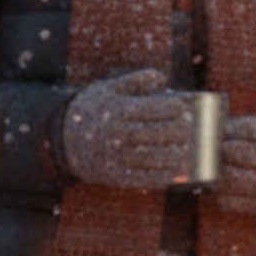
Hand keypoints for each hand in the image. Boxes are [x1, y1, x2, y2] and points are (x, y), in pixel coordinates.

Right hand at [61, 68, 194, 190]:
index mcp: (118, 110)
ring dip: (176, 157)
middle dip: (180, 132)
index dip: (173, 108)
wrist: (62, 139)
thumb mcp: (108, 89)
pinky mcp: (114, 175)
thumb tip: (162, 77)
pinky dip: (163, 177)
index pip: (153, 108)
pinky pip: (143, 178)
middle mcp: (118, 134)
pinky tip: (177, 174)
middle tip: (194, 130)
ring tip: (190, 153)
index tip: (185, 108)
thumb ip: (135, 81)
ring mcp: (116, 156)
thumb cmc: (92, 109)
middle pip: (157, 133)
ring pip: (154, 158)